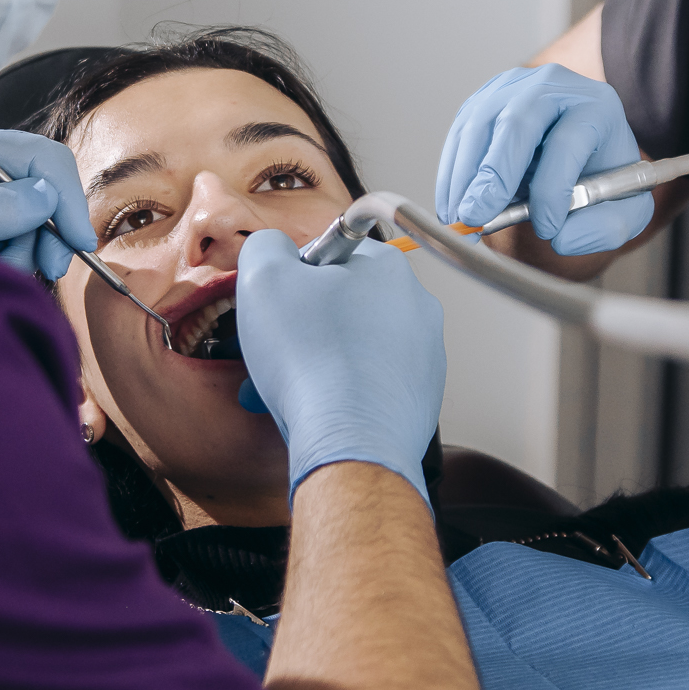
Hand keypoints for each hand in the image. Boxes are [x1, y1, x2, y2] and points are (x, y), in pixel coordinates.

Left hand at [0, 125, 96, 279]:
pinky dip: (6, 256)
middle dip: (44, 231)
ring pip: (28, 218)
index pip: (39, 155)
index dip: (66, 196)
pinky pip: (8, 234)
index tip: (78, 243)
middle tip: (40, 268)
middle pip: (40, 187)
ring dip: (22, 250)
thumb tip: (44, 196)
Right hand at [230, 229, 446, 501]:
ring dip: (324, 358)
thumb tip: (273, 249)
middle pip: (344, 302)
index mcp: (386, 266)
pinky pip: (373, 381)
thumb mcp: (262, 278)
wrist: (352, 442)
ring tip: (298, 384)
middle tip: (281, 348)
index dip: (292, 280)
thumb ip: (265, 247)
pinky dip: (347, 390)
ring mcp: (425, 352)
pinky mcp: (422, 394)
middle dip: (308, 323)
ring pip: (358, 344)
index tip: (278, 306)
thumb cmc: (311, 361)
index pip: (329, 253)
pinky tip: (324, 405)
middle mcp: (416, 305)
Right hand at [435, 65, 649, 254]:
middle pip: (518, 124)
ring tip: (462, 220)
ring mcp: (512, 88)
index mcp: (596, 107)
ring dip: (464, 178)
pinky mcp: (482, 101)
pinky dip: (451, 174)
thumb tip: (562, 238)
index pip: (568, 142)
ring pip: (479, 127)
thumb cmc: (599, 174)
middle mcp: (552, 86)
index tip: (546, 229)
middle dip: (493, 175)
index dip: (553, 188)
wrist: (580, 146)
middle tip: (478, 217)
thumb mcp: (624, 207)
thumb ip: (605, 227)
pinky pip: (459, 136)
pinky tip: (453, 206)